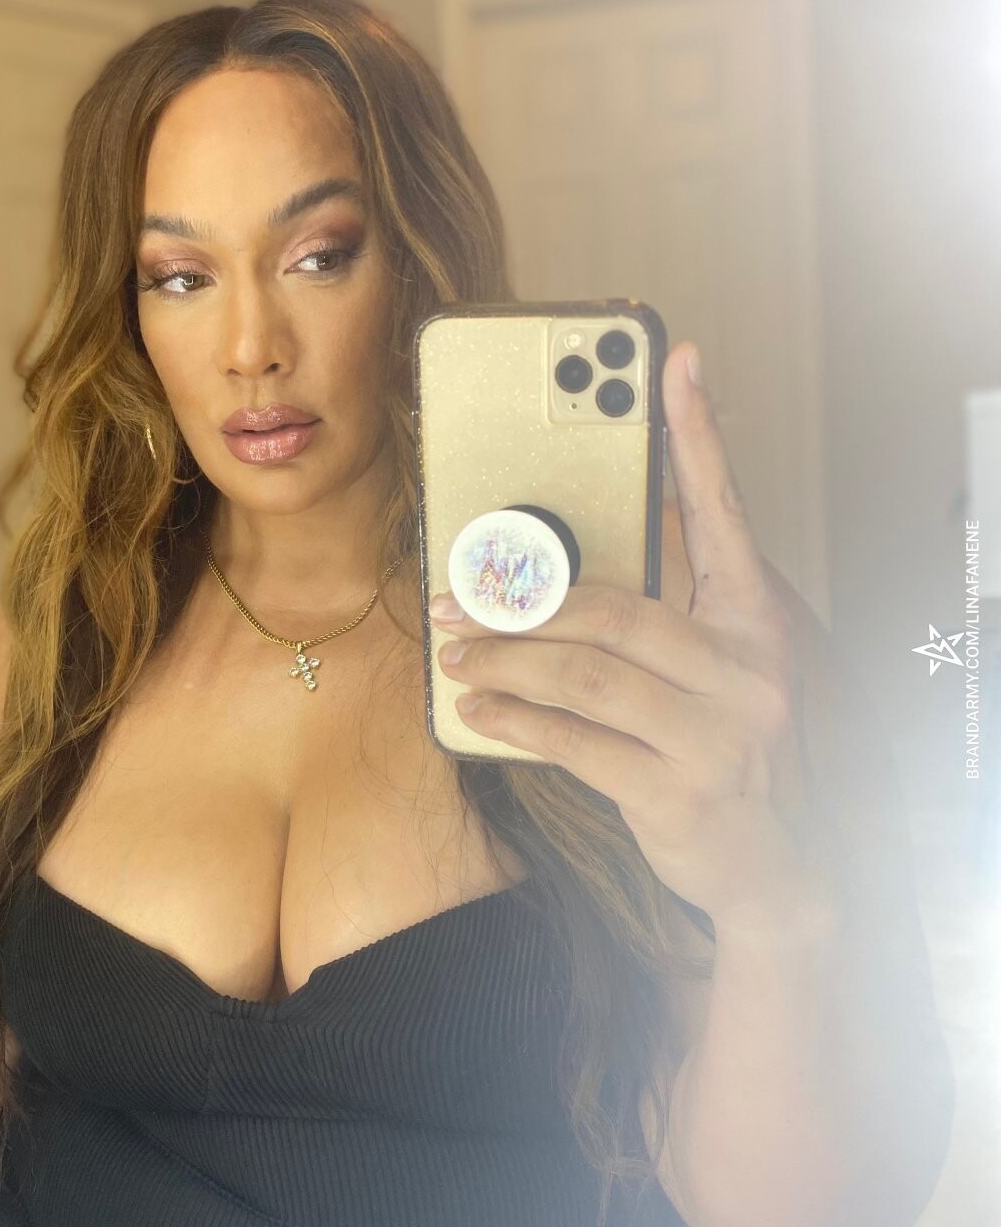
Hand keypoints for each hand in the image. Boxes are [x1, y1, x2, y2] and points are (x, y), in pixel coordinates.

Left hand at [430, 342, 830, 933]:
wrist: (769, 864)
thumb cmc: (722, 746)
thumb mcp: (711, 671)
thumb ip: (660, 616)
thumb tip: (556, 565)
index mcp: (757, 621)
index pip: (723, 514)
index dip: (698, 436)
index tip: (674, 362)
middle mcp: (749, 669)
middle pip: (618, 611)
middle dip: (523, 602)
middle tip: (458, 596)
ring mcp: (718, 734)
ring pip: (586, 675)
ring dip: (505, 660)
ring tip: (456, 651)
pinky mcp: (678, 791)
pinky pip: (576, 740)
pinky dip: (516, 720)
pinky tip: (478, 710)